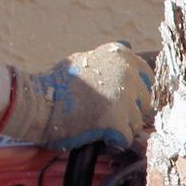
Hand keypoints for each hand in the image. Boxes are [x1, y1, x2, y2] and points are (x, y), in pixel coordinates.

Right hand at [0, 42, 154, 149]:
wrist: (37, 102)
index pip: (148, 78)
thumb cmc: (58, 83)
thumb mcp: (85, 58)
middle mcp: (127, 73)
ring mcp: (124, 97)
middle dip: (130, 112)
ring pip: (137, 123)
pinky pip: (127, 138)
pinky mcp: (116, 120)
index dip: (136, 93)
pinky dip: (114, 142)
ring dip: (121, 128)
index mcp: (122, 56)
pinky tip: (99, 136)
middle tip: (105, 114)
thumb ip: (111, 58)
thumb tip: (128, 44)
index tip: (120, 100)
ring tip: (98, 124)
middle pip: (145, 103)